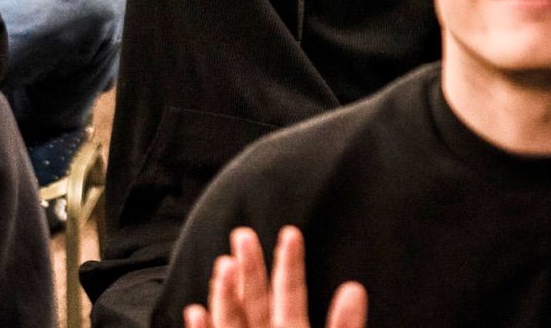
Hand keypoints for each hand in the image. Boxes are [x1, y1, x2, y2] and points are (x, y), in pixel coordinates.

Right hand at [183, 227, 364, 327]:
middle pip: (256, 300)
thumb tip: (354, 289)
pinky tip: (196, 310)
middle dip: (250, 267)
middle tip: (244, 233)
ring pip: (232, 321)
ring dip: (226, 294)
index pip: (291, 293)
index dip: (290, 263)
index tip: (291, 232)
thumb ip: (344, 326)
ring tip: (225, 264)